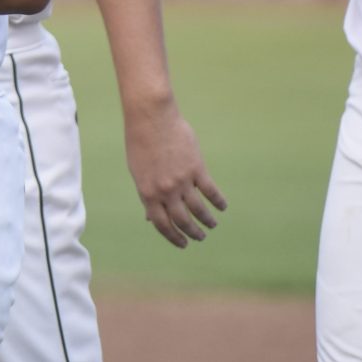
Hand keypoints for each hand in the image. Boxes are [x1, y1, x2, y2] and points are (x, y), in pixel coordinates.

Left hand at [122, 97, 225, 247]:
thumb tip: (150, 218)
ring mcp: (182, 180)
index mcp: (148, 193)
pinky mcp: (196, 168)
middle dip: (193, 232)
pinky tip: (222, 206)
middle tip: (200, 237)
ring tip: (212, 225)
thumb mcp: (138, 172)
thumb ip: (147, 195)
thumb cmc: (140, 143)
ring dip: (207, 220)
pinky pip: (211, 191)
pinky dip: (218, 201)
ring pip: (199, 209)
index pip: (162, 224)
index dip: (173, 237)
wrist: (151, 118)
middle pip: (182, 220)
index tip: (183, 244)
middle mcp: (165, 191)